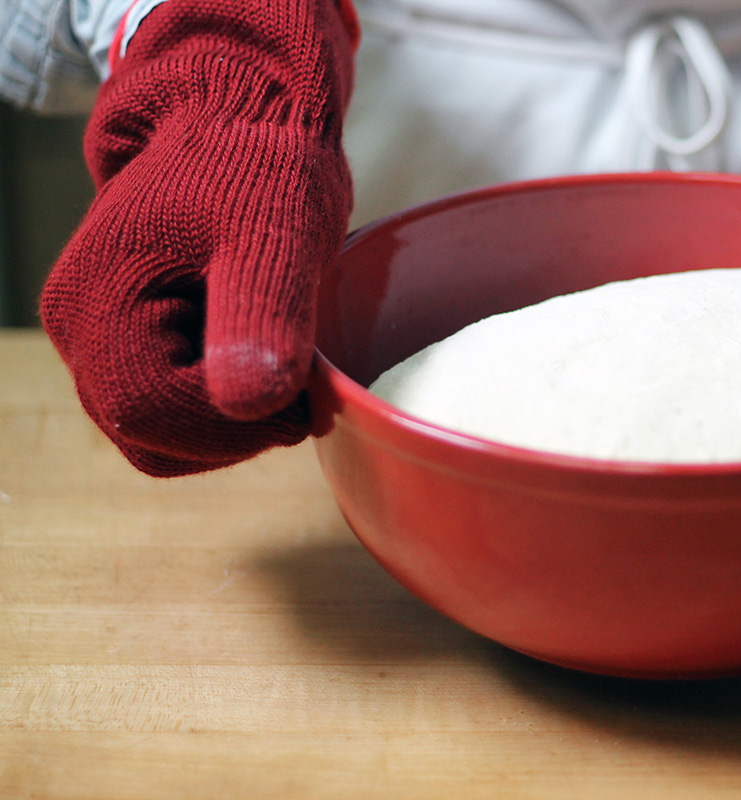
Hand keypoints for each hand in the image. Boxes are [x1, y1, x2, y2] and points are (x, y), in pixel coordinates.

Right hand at [40, 0, 356, 475]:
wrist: (236, 122)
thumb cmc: (256, 168)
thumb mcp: (274, 236)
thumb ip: (260, 317)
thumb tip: (249, 403)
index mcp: (98, 302)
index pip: (148, 414)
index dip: (230, 430)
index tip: (299, 404)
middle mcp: (79, 329)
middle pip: (149, 438)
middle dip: (231, 433)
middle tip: (297, 390)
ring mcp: (96, 340)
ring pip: (157, 436)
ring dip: (227, 426)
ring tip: (278, 367)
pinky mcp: (124, 344)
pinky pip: (165, 413)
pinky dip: (218, 411)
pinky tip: (258, 365)